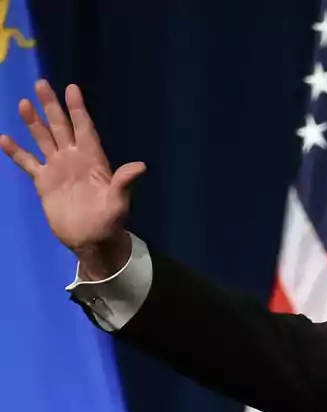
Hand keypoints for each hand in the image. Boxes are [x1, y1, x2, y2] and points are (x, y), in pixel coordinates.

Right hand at [0, 80, 143, 276]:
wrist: (91, 240)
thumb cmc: (110, 220)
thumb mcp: (119, 201)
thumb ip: (124, 182)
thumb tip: (141, 166)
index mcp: (93, 159)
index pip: (84, 128)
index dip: (78, 109)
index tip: (72, 88)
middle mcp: (74, 158)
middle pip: (61, 127)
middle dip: (52, 106)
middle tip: (42, 83)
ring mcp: (57, 168)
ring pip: (43, 139)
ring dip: (33, 122)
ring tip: (24, 103)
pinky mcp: (43, 182)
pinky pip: (27, 162)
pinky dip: (16, 151)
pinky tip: (4, 138)